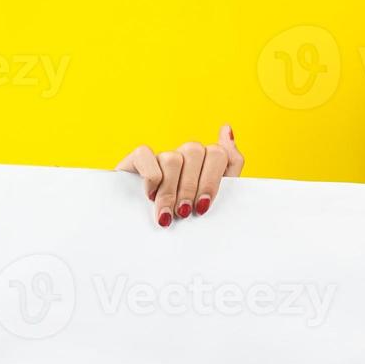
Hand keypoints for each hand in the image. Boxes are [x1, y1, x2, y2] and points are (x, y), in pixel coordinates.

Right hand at [115, 123, 245, 226]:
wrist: (144, 235)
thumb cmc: (182, 220)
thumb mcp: (210, 202)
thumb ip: (227, 169)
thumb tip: (226, 128)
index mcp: (206, 164)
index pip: (218, 153)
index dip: (211, 181)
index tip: (202, 207)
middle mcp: (184, 156)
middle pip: (195, 151)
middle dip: (190, 187)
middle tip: (184, 213)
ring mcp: (161, 156)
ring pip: (172, 158)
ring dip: (170, 191)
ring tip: (167, 214)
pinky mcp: (136, 159)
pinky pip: (145, 154)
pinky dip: (151, 178)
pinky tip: (149, 196)